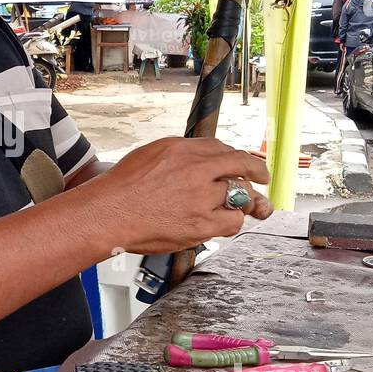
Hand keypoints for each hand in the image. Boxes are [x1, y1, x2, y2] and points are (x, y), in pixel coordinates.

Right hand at [90, 137, 272, 252]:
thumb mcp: (150, 155)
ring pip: (241, 195)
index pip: (221, 148)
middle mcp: (196, 169)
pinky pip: (233, 221)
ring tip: (245, 207)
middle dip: (257, 170)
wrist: (108, 213)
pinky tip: (223, 222)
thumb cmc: (121, 189)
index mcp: (182, 149)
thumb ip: (179, 155)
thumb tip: (200, 160)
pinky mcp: (202, 223)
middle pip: (240, 164)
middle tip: (263, 176)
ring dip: (244, 201)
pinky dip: (232, 222)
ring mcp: (201, 197)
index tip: (243, 161)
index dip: (236, 156)